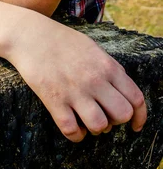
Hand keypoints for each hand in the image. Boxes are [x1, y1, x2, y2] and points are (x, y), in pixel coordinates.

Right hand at [8, 12, 146, 141]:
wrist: (28, 34)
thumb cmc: (60, 40)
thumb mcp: (92, 47)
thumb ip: (109, 67)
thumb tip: (122, 88)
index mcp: (107, 66)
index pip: (136, 98)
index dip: (139, 117)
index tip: (135, 125)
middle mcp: (94, 79)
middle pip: (122, 115)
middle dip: (116, 120)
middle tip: (104, 114)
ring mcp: (74, 90)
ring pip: (100, 126)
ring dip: (95, 128)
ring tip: (86, 119)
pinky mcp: (54, 100)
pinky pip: (72, 131)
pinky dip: (76, 134)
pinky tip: (72, 125)